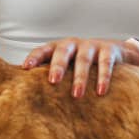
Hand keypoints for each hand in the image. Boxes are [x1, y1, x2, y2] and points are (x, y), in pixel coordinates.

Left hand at [21, 37, 138, 97]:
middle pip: (63, 52)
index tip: (26, 68)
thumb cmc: (80, 62)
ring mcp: (91, 45)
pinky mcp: (109, 51)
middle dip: (57, 66)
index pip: (43, 50)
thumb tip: (24, 91)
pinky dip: (103, 77)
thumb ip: (50, 72)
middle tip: (53, 81)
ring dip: (80, 77)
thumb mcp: (65, 64)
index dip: (34, 57)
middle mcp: (73, 44)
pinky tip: (101, 92)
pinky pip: (105, 64)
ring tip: (77, 95)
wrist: (114, 51)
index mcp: (59, 47)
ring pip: (84, 60)